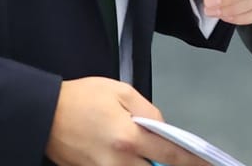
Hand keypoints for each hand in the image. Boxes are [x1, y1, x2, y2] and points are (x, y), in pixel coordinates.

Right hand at [44, 77, 209, 165]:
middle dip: (168, 165)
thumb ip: (148, 111)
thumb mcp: (120, 91)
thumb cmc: (81, 98)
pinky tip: (133, 158)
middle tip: (182, 158)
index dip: (193, 161)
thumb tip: (163, 130)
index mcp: (128, 137)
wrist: (42, 114)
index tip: (209, 165)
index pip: (171, 155)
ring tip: (152, 153)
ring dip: (148, 165)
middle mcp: (118, 162)